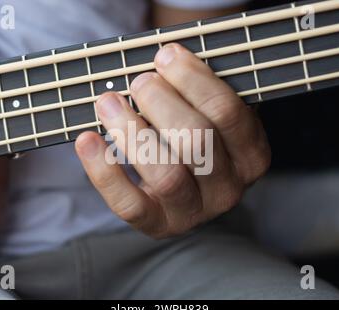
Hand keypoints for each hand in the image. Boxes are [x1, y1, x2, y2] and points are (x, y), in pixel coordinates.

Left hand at [75, 43, 270, 237]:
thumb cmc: (196, 136)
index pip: (227, 113)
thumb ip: (200, 91)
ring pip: (166, 175)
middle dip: (161, 103)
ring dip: (132, 131)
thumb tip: (166, 58)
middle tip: (139, 82)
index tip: (165, 55)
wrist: (188, 186)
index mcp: (251, 156)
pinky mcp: (158, 225)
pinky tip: (87, 140)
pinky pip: (130, 204)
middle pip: (197, 142)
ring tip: (109, 102)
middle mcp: (229, 189)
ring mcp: (194, 212)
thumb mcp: (212, 113)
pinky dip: (104, 171)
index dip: (193, 80)